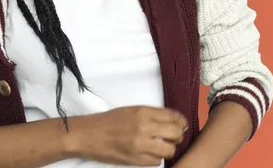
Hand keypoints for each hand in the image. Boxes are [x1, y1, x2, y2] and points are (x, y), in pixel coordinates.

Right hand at [68, 106, 188, 165]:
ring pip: (169, 150)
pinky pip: (157, 162)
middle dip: (178, 136)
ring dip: (168, 149)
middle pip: (175, 133)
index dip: (181, 121)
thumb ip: (151, 114)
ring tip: (162, 146)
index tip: (182, 123)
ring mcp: (141, 144)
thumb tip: (172, 120)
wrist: (90, 135)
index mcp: (143, 112)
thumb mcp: (131, 110)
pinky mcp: (136, 159)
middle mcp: (144, 127)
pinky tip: (150, 153)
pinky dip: (156, 158)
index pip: (173, 116)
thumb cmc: (109, 121)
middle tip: (174, 136)